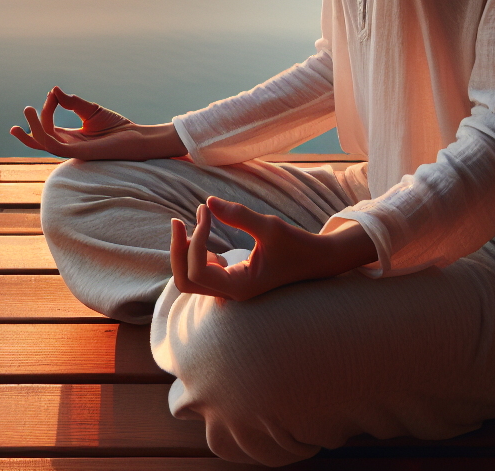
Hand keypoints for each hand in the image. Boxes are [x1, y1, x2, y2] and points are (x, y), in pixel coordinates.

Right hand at [10, 86, 187, 160]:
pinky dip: (43, 134)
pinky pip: (54, 146)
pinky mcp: (78, 153)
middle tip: (25, 109)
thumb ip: (72, 102)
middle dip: (30, 127)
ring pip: (44, 142)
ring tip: (26, 110)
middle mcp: (69, 146)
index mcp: (70, 138)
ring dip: (32, 128)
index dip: (48, 108)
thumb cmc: (117, 127)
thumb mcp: (91, 110)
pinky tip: (39, 122)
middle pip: (41, 138)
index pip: (50, 126)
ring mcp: (72, 151)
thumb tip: (54, 90)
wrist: (136, 137)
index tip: (54, 94)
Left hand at [169, 196, 376, 300]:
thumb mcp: (270, 226)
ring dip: (183, 251)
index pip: (198, 270)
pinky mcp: (231, 278)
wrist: (317, 260)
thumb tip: (208, 201)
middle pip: (184, 281)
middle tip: (177, 221)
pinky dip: (194, 251)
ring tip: (190, 221)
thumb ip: (239, 215)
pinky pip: (200, 271)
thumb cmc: (297, 245)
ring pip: (189, 278)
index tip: (206, 211)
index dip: (196, 239)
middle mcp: (231, 292)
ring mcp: (230, 287)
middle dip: (177, 251)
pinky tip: (203, 232)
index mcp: (239, 287)